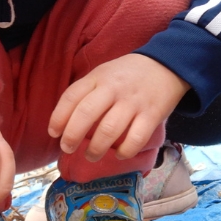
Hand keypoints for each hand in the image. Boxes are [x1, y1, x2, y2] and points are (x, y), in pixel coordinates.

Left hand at [48, 54, 189, 162]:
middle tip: (67, 149)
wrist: (167, 64)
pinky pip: (135, 139)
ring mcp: (133, 102)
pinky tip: (120, 154)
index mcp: (98, 77)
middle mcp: (114, 89)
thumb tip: (65, 121)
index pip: (71, 97)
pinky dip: (124, 151)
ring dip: (96, 149)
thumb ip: (87, 92)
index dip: (58, 118)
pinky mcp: (152, 115)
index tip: (53, 133)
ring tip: (91, 155)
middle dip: (72, 137)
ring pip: (109, 130)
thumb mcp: (104, 73)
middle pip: (86, 114)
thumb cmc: (129, 74)